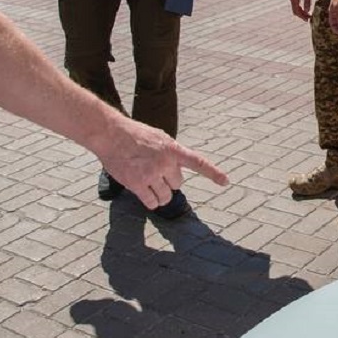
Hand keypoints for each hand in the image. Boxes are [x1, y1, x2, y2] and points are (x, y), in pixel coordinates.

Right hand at [96, 118, 228, 209]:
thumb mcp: (159, 137)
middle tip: (156, 172)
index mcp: (172, 149)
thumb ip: (171, 151)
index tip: (225, 182)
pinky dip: (151, 202)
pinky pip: (152, 202)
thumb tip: (179, 166)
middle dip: (169, 181)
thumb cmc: (135, 135)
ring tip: (149, 184)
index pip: (197, 162)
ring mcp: (151, 174)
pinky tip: (145, 194)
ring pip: (166, 197)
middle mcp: (165, 162)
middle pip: (177, 184)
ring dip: (160, 195)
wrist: (111, 134)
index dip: (212, 173)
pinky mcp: (137, 184)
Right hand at [290, 0, 313, 20]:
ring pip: (295, 7)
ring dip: (301, 12)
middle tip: (308, 18)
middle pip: (295, 10)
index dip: (302, 16)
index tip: (308, 20)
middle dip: (301, 15)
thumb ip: (307, 2)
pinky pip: (295, 4)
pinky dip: (299, 8)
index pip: (297, 11)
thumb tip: (307, 11)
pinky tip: (305, 8)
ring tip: (308, 14)